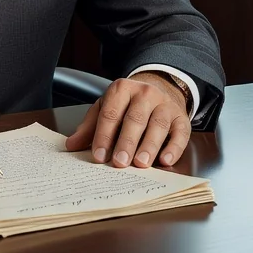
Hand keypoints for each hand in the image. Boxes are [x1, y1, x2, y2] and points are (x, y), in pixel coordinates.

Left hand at [65, 73, 191, 168]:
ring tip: (141, 163)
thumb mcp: (106, 107)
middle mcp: (145, 94)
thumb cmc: (128, 104)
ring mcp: (165, 105)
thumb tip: (71, 145)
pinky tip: (165, 160)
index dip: (104, 135)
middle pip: (135, 119)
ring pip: (157, 125)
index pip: (110, 113)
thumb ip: (90, 126)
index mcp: (122, 89)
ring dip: (149, 146)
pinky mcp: (181, 118)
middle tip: (119, 162)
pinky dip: (174, 148)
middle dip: (126, 142)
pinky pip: (180, 133)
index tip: (98, 155)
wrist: (160, 88)